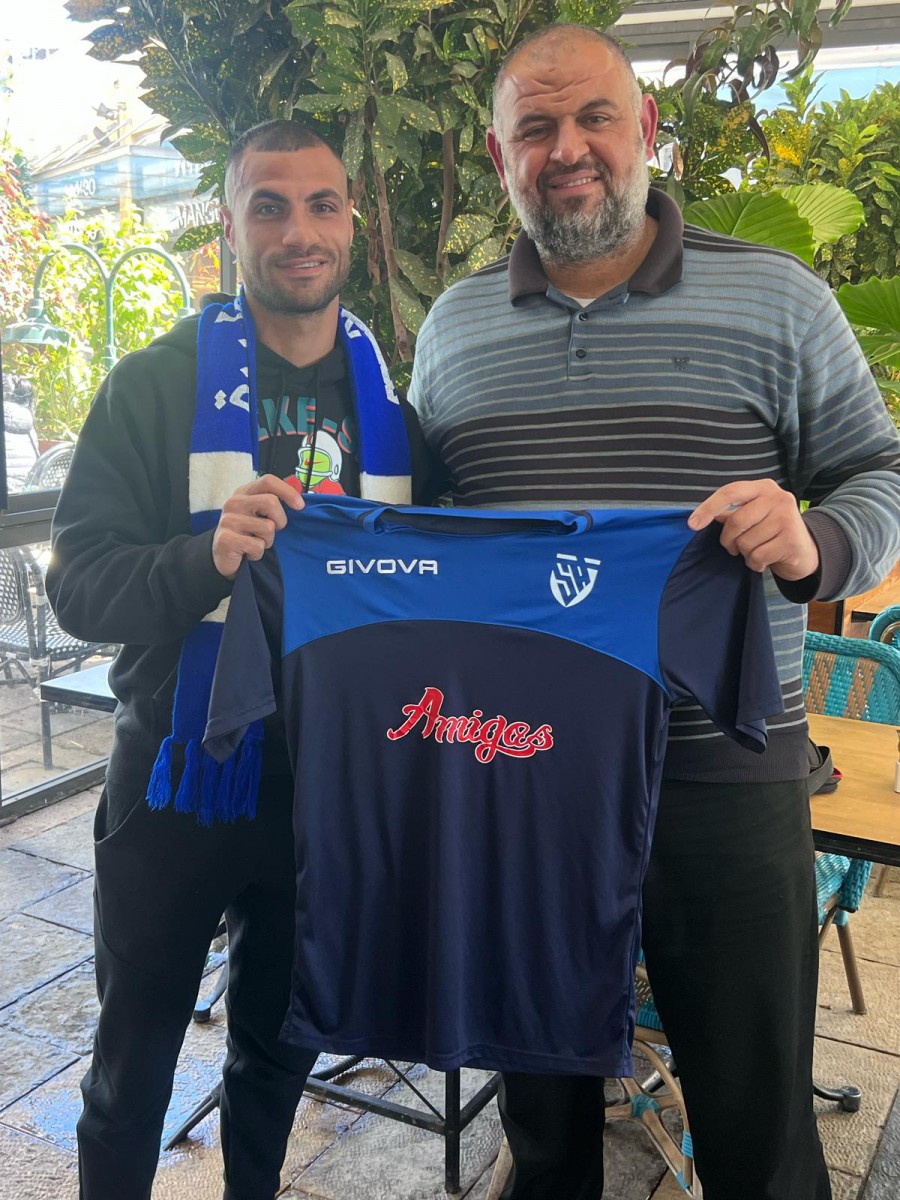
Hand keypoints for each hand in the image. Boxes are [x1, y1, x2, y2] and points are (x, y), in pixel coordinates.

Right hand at [212, 474, 303, 579]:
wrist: (222, 555)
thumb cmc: (246, 533)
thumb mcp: (259, 514)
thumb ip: (273, 504)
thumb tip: (299, 502)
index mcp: (243, 492)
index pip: (268, 481)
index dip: (287, 491)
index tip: (300, 506)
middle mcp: (234, 502)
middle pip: (271, 502)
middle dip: (280, 521)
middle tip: (272, 530)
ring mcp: (228, 520)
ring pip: (268, 528)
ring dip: (267, 541)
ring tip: (255, 542)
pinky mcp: (226, 539)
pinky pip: (257, 546)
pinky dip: (257, 553)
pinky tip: (247, 552)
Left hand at [688, 479, 819, 580]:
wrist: (804, 550)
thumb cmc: (770, 530)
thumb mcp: (753, 515)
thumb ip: (730, 514)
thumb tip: (698, 518)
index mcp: (763, 487)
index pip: (730, 492)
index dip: (708, 508)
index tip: (692, 524)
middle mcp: (778, 498)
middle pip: (735, 522)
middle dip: (728, 540)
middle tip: (734, 547)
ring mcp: (787, 518)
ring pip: (746, 542)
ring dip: (745, 553)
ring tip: (757, 550)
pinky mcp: (792, 540)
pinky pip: (757, 556)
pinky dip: (755, 563)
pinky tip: (765, 560)